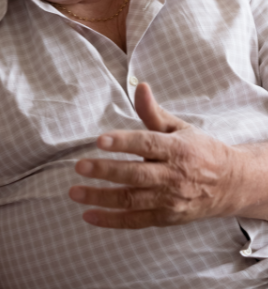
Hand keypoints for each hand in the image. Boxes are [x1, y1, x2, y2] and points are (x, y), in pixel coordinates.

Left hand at [69, 83, 247, 228]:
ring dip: (101, 197)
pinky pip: (135, 221)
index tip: (100, 140)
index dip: (123, 142)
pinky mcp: (166, 218)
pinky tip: (88, 215)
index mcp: (176, 149)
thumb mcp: (178, 127)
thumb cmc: (198, 150)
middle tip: (79, 166)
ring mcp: (169, 200)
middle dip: (106, 171)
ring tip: (75, 192)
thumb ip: (153, 111)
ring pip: (131, 200)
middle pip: (136, 175)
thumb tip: (139, 86)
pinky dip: (111, 220)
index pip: (146, 144)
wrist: (230, 184)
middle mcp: (173, 176)